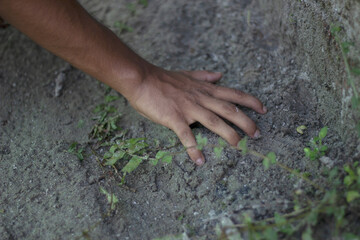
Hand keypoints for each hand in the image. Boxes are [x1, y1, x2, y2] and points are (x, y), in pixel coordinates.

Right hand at [128, 67, 266, 165]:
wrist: (142, 79)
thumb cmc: (163, 78)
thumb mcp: (188, 74)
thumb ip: (204, 76)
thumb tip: (220, 76)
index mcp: (205, 90)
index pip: (233, 94)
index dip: (250, 101)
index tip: (264, 109)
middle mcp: (201, 99)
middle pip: (229, 110)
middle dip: (247, 122)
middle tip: (257, 134)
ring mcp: (189, 109)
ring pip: (214, 122)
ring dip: (229, 135)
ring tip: (239, 146)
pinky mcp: (174, 118)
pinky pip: (186, 136)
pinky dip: (193, 149)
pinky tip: (199, 160)